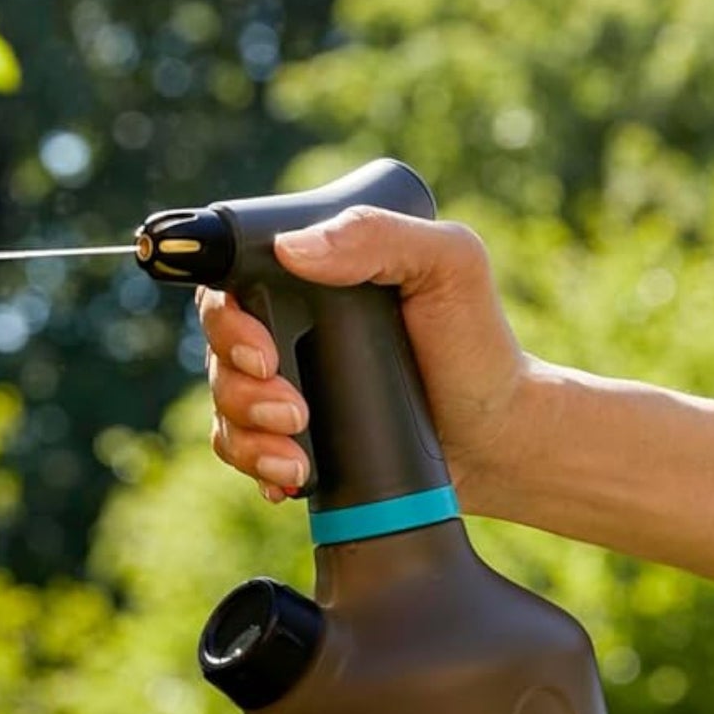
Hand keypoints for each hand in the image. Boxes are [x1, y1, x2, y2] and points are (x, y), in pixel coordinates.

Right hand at [196, 205, 532, 505]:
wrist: (496, 435)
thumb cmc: (476, 342)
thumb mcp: (448, 265)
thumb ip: (380, 236)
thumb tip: (295, 248)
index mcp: (311, 278)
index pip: (230, 284)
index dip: (225, 319)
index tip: (260, 353)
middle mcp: (287, 327)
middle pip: (217, 351)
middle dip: (239, 387)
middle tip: (293, 409)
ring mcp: (285, 386)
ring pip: (224, 407)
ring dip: (248, 435)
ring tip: (297, 452)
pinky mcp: (291, 438)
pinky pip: (242, 452)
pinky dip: (256, 468)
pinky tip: (289, 477)